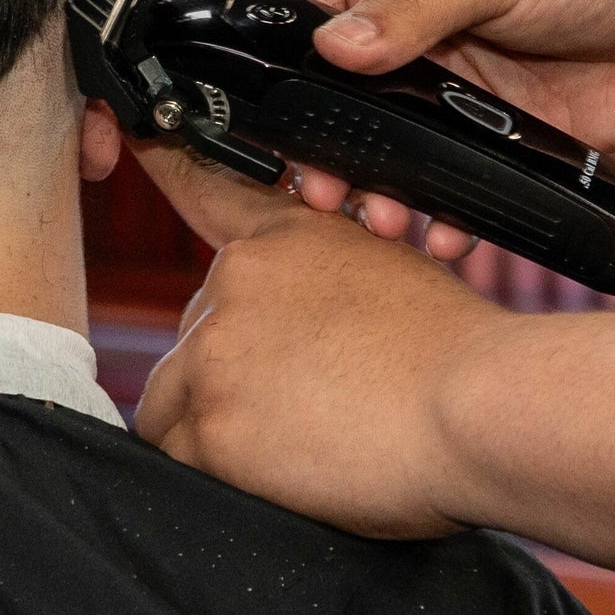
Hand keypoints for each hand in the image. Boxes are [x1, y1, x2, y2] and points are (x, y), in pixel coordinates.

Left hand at [132, 144, 511, 538]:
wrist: (480, 407)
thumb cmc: (461, 360)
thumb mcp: (395, 277)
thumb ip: (327, 285)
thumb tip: (298, 327)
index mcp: (285, 237)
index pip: (204, 190)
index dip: (165, 167)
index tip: (134, 136)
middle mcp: (237, 278)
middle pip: (193, 338)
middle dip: (229, 379)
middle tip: (304, 412)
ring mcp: (214, 349)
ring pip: (173, 405)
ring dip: (219, 432)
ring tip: (302, 450)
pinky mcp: (208, 424)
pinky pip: (178, 461)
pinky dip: (218, 478)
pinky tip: (282, 479)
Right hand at [269, 0, 614, 249]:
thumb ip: (413, 5)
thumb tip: (331, 50)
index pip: (300, 8)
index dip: (273, 64)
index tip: (258, 121)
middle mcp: (410, 26)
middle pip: (331, 96)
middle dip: (317, 148)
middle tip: (317, 194)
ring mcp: (451, 89)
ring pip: (381, 153)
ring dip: (371, 192)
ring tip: (375, 222)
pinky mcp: (495, 144)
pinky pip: (445, 191)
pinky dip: (436, 219)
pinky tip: (438, 239)